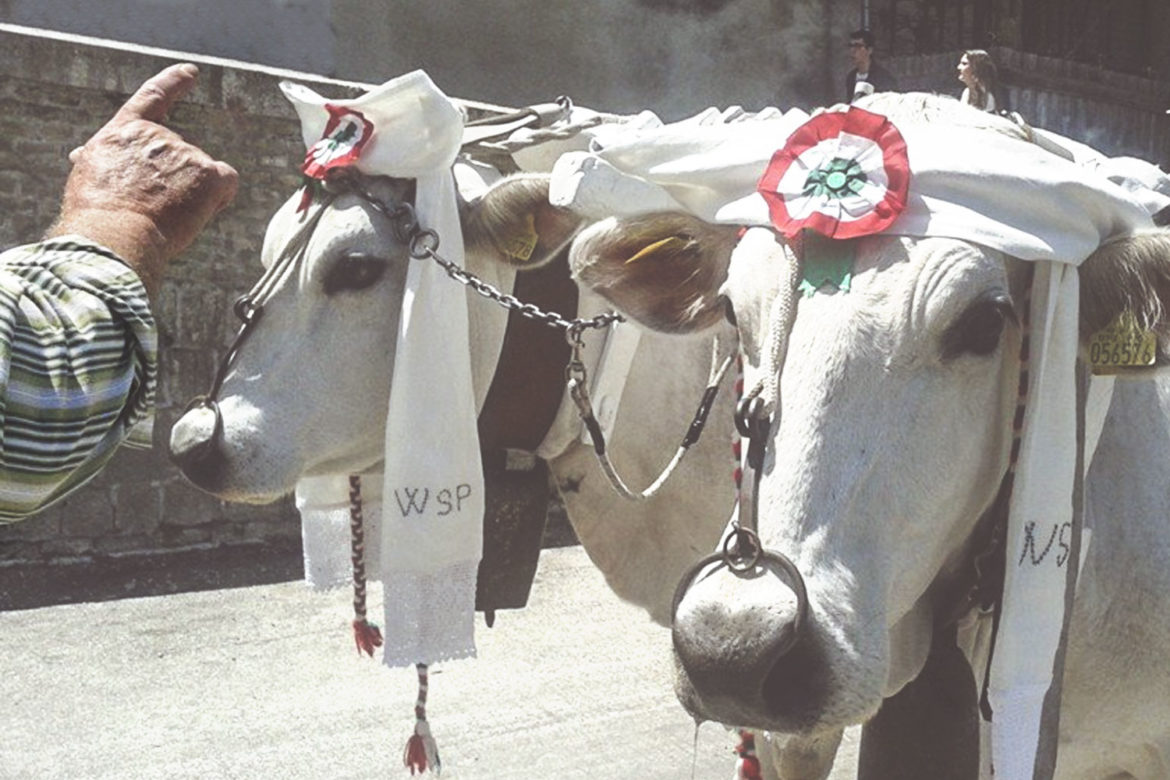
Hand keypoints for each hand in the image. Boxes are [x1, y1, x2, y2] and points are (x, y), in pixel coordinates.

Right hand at [48, 63, 238, 295]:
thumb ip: (103, 161)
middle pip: (182, 158)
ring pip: (201, 176)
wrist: (112, 233)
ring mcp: (185, 151)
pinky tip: (199, 210)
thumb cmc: (98, 215)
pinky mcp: (207, 172)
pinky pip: (227, 182)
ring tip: (165, 215)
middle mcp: (157, 135)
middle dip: (175, 183)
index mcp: (124, 133)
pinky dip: (218, 198)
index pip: (153, 98)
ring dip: (191, 197)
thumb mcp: (90, 177)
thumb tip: (80, 154)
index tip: (190, 73)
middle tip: (152, 209)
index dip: (174, 83)